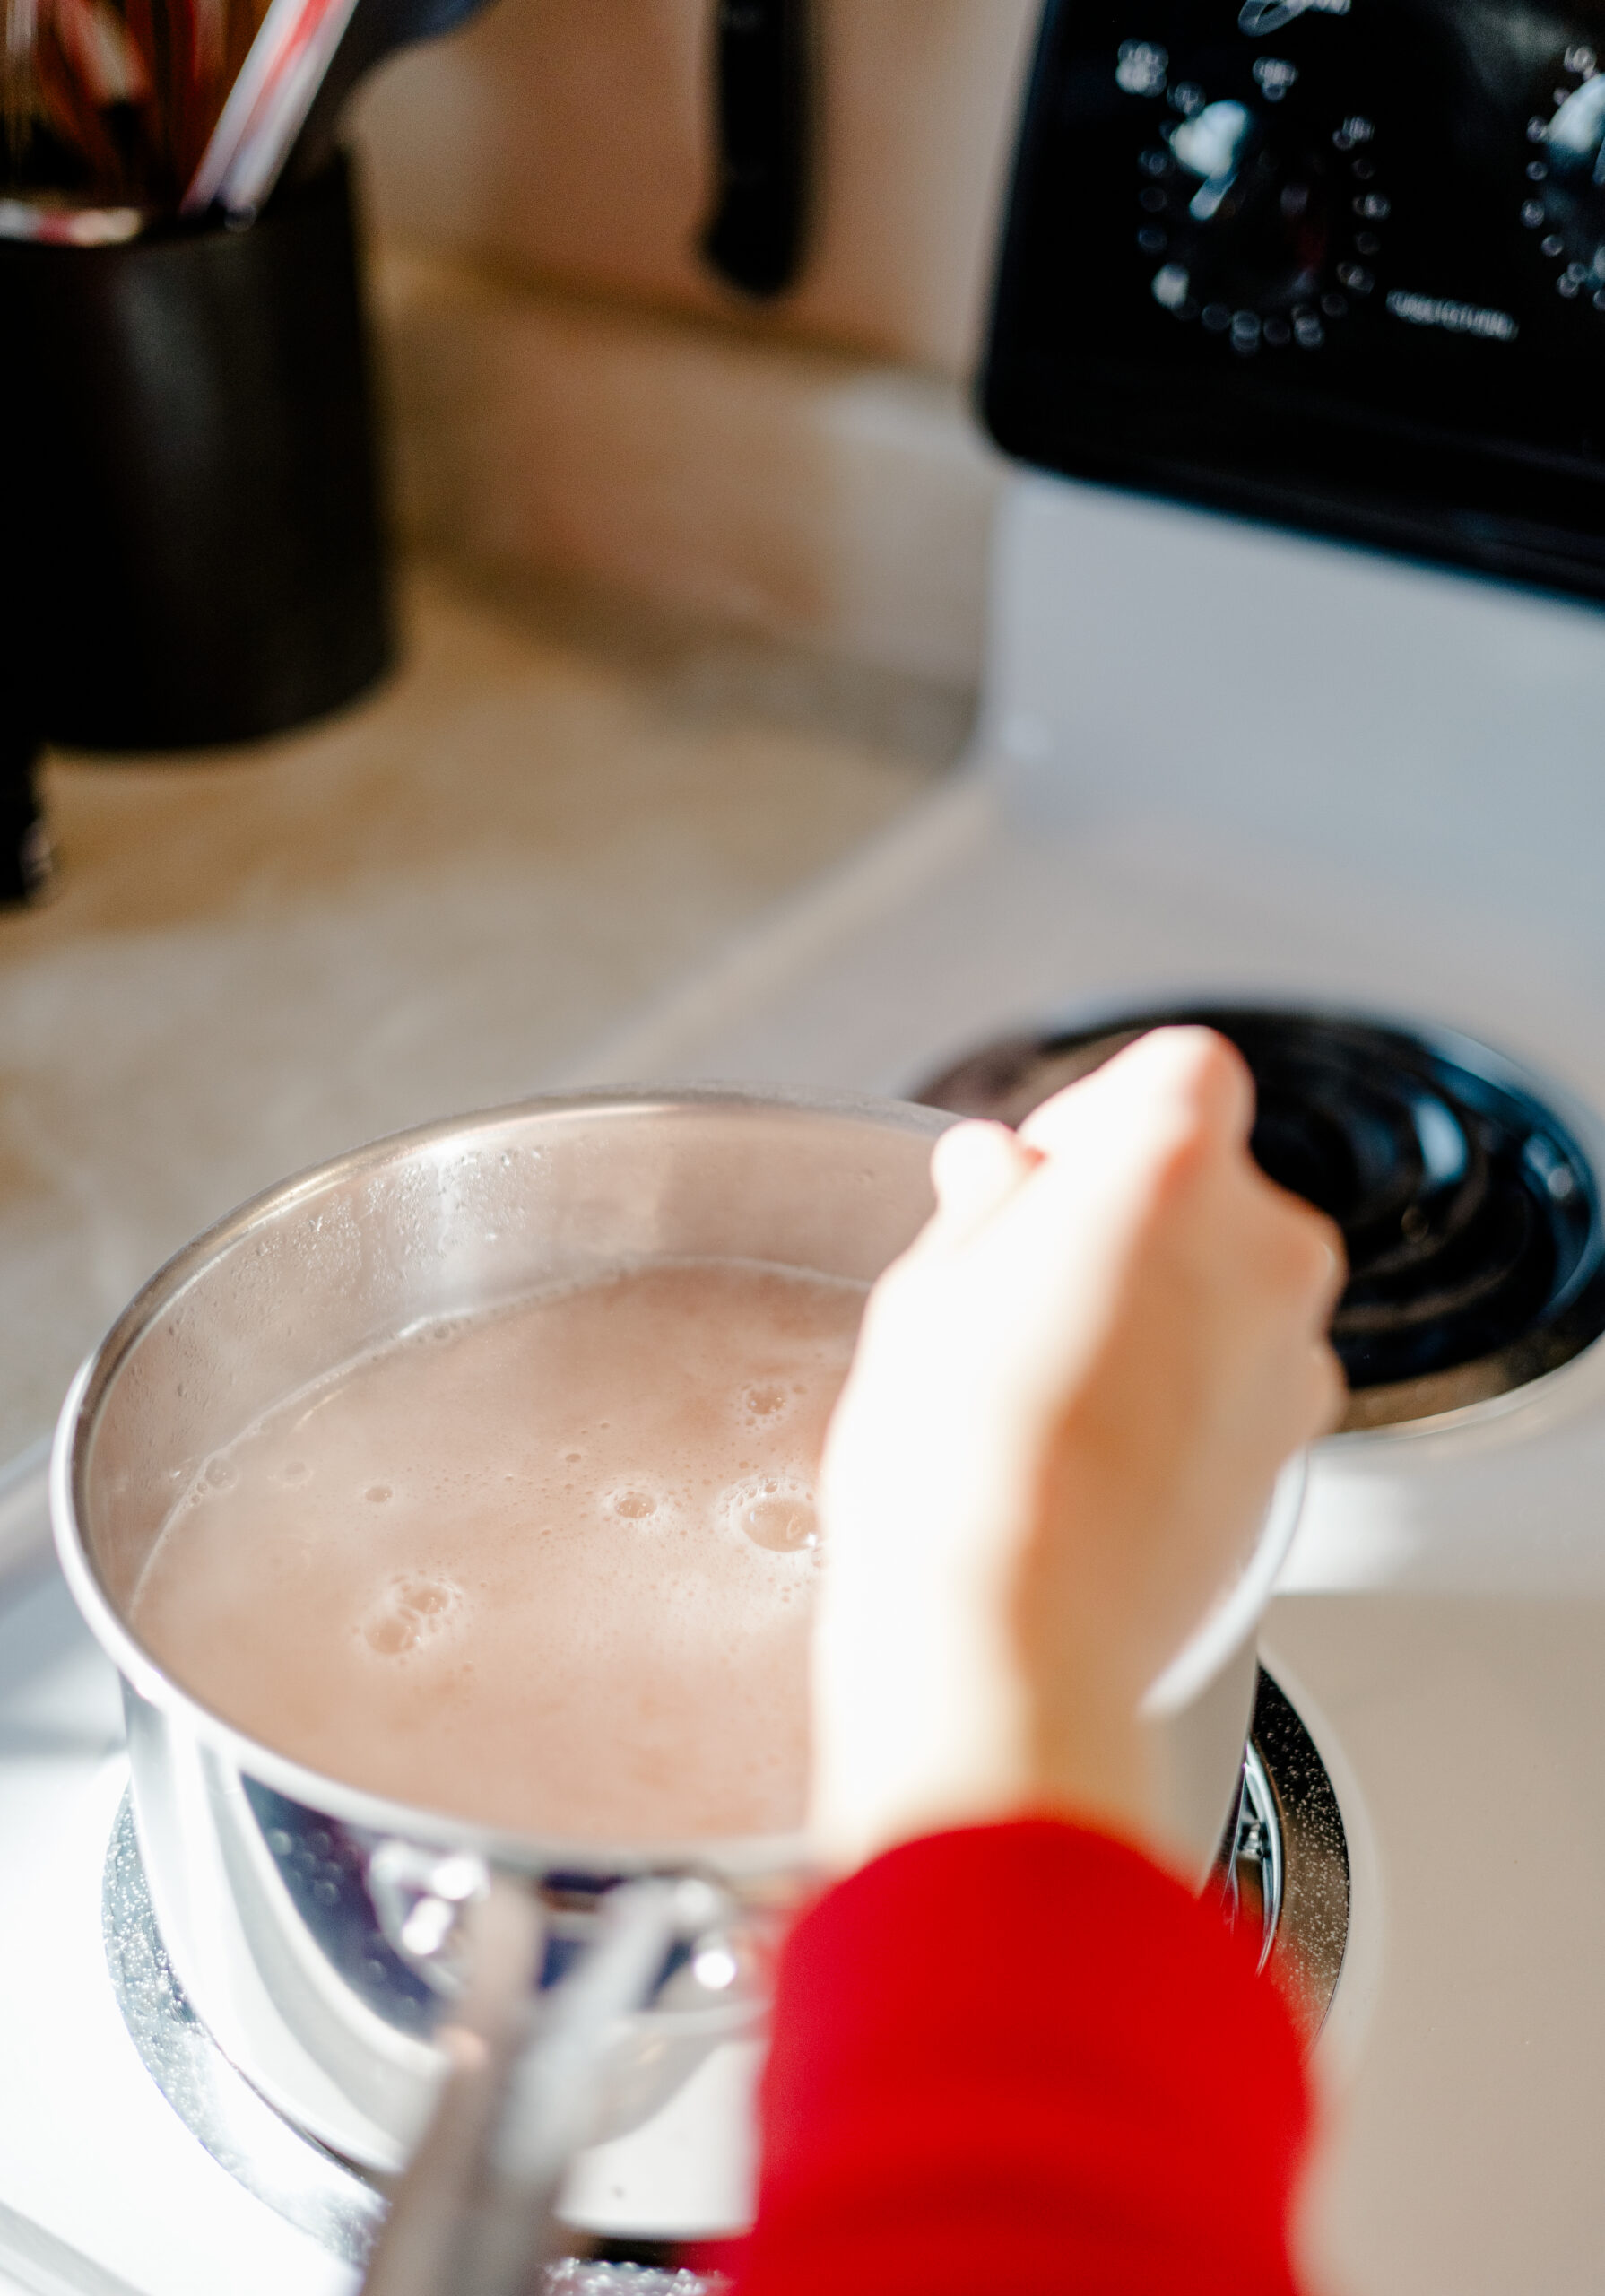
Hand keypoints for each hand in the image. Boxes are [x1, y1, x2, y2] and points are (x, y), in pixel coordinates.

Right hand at [810, 1026, 1344, 1872]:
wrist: (1014, 1640)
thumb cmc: (955, 1469)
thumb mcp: (929, 1294)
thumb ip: (989, 1209)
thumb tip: (1000, 1174)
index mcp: (1168, 1170)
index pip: (1182, 1069)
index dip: (1102, 1107)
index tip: (1040, 1167)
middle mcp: (1260, 1250)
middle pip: (1213, 1180)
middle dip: (1128, 1212)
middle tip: (1021, 1274)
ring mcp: (1289, 1355)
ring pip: (1231, 1282)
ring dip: (1160, 1300)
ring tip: (1046, 1371)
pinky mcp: (1291, 1449)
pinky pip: (1242, 1375)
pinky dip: (1187, 1384)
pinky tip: (1091, 1437)